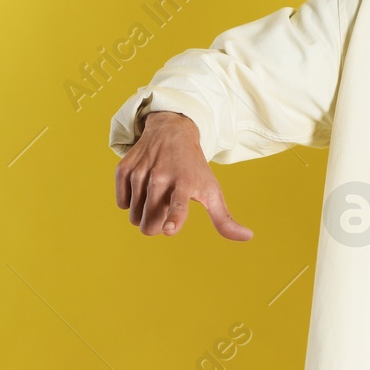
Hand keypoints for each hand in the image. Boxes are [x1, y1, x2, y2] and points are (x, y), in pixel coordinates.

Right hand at [114, 111, 252, 239]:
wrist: (173, 132)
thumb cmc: (194, 168)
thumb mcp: (212, 190)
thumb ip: (224, 218)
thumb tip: (248, 237)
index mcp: (186, 183)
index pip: (179, 205)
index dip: (174, 218)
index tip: (168, 229)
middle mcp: (162, 177)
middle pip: (149, 224)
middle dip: (157, 224)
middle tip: (167, 205)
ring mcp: (140, 172)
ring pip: (134, 216)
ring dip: (145, 213)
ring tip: (158, 192)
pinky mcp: (124, 168)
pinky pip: (122, 203)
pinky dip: (131, 201)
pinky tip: (144, 186)